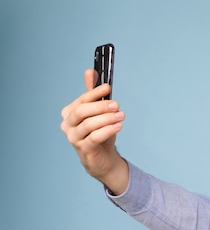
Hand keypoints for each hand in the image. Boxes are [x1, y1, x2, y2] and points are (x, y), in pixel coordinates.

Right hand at [60, 69, 128, 194]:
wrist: (103, 158)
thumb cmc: (100, 133)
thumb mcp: (98, 112)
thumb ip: (93, 94)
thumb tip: (90, 71)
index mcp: (69, 113)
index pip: (81, 100)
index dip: (94, 93)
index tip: (108, 87)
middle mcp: (67, 125)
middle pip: (82, 111)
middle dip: (100, 106)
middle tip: (116, 104)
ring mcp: (73, 138)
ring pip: (89, 124)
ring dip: (107, 118)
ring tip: (121, 116)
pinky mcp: (83, 149)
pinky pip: (94, 137)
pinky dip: (107, 130)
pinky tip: (118, 126)